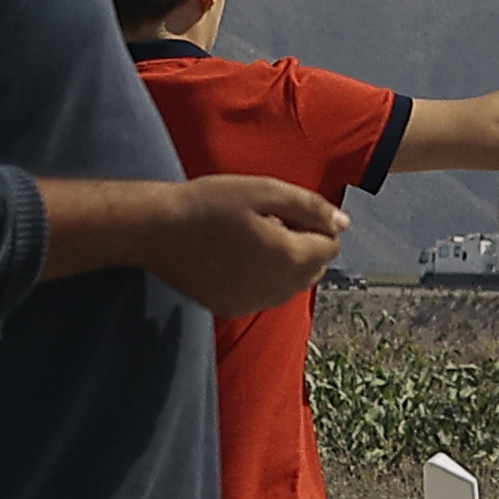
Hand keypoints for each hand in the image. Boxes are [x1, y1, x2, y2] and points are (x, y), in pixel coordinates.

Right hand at [138, 173, 341, 315]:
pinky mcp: (230, 307)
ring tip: (252, 237)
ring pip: (291, 285)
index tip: (285, 211)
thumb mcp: (265, 191)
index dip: (314, 225)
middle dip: (304, 246)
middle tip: (269, 222)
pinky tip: (236, 257)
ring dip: (285, 264)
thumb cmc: (209, 204)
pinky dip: (263, 279)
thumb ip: (311, 207)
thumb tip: (343, 224)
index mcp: (290, 257)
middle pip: (314, 269)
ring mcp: (253, 302)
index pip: (330, 246)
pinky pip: (264, 296)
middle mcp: (277, 288)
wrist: (155, 229)